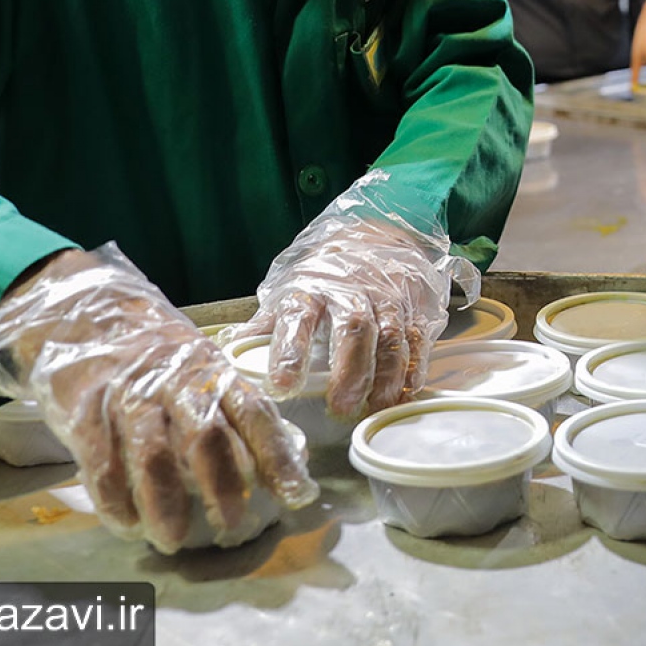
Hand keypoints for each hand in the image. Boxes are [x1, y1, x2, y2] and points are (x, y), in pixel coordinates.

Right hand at [0, 245, 316, 553]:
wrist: (84, 315)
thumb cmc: (156, 354)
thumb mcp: (201, 367)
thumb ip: (233, 408)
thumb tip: (283, 456)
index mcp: (212, 371)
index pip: (253, 413)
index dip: (277, 455)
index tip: (298, 493)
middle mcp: (173, 381)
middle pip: (204, 434)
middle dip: (222, 483)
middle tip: (232, 524)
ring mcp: (128, 396)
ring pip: (152, 453)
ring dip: (165, 501)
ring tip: (174, 539)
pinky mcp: (86, 412)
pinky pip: (102, 461)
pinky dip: (115, 498)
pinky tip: (128, 526)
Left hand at [231, 173, 477, 421]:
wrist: (373, 239)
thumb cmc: (322, 278)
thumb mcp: (289, 292)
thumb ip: (265, 326)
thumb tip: (229, 353)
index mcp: (311, 289)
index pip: (299, 318)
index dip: (290, 352)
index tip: (282, 386)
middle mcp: (351, 292)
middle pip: (354, 328)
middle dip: (350, 369)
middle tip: (341, 405)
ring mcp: (386, 300)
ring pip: (391, 336)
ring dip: (386, 375)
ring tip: (375, 406)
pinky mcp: (412, 309)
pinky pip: (417, 340)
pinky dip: (413, 370)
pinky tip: (403, 395)